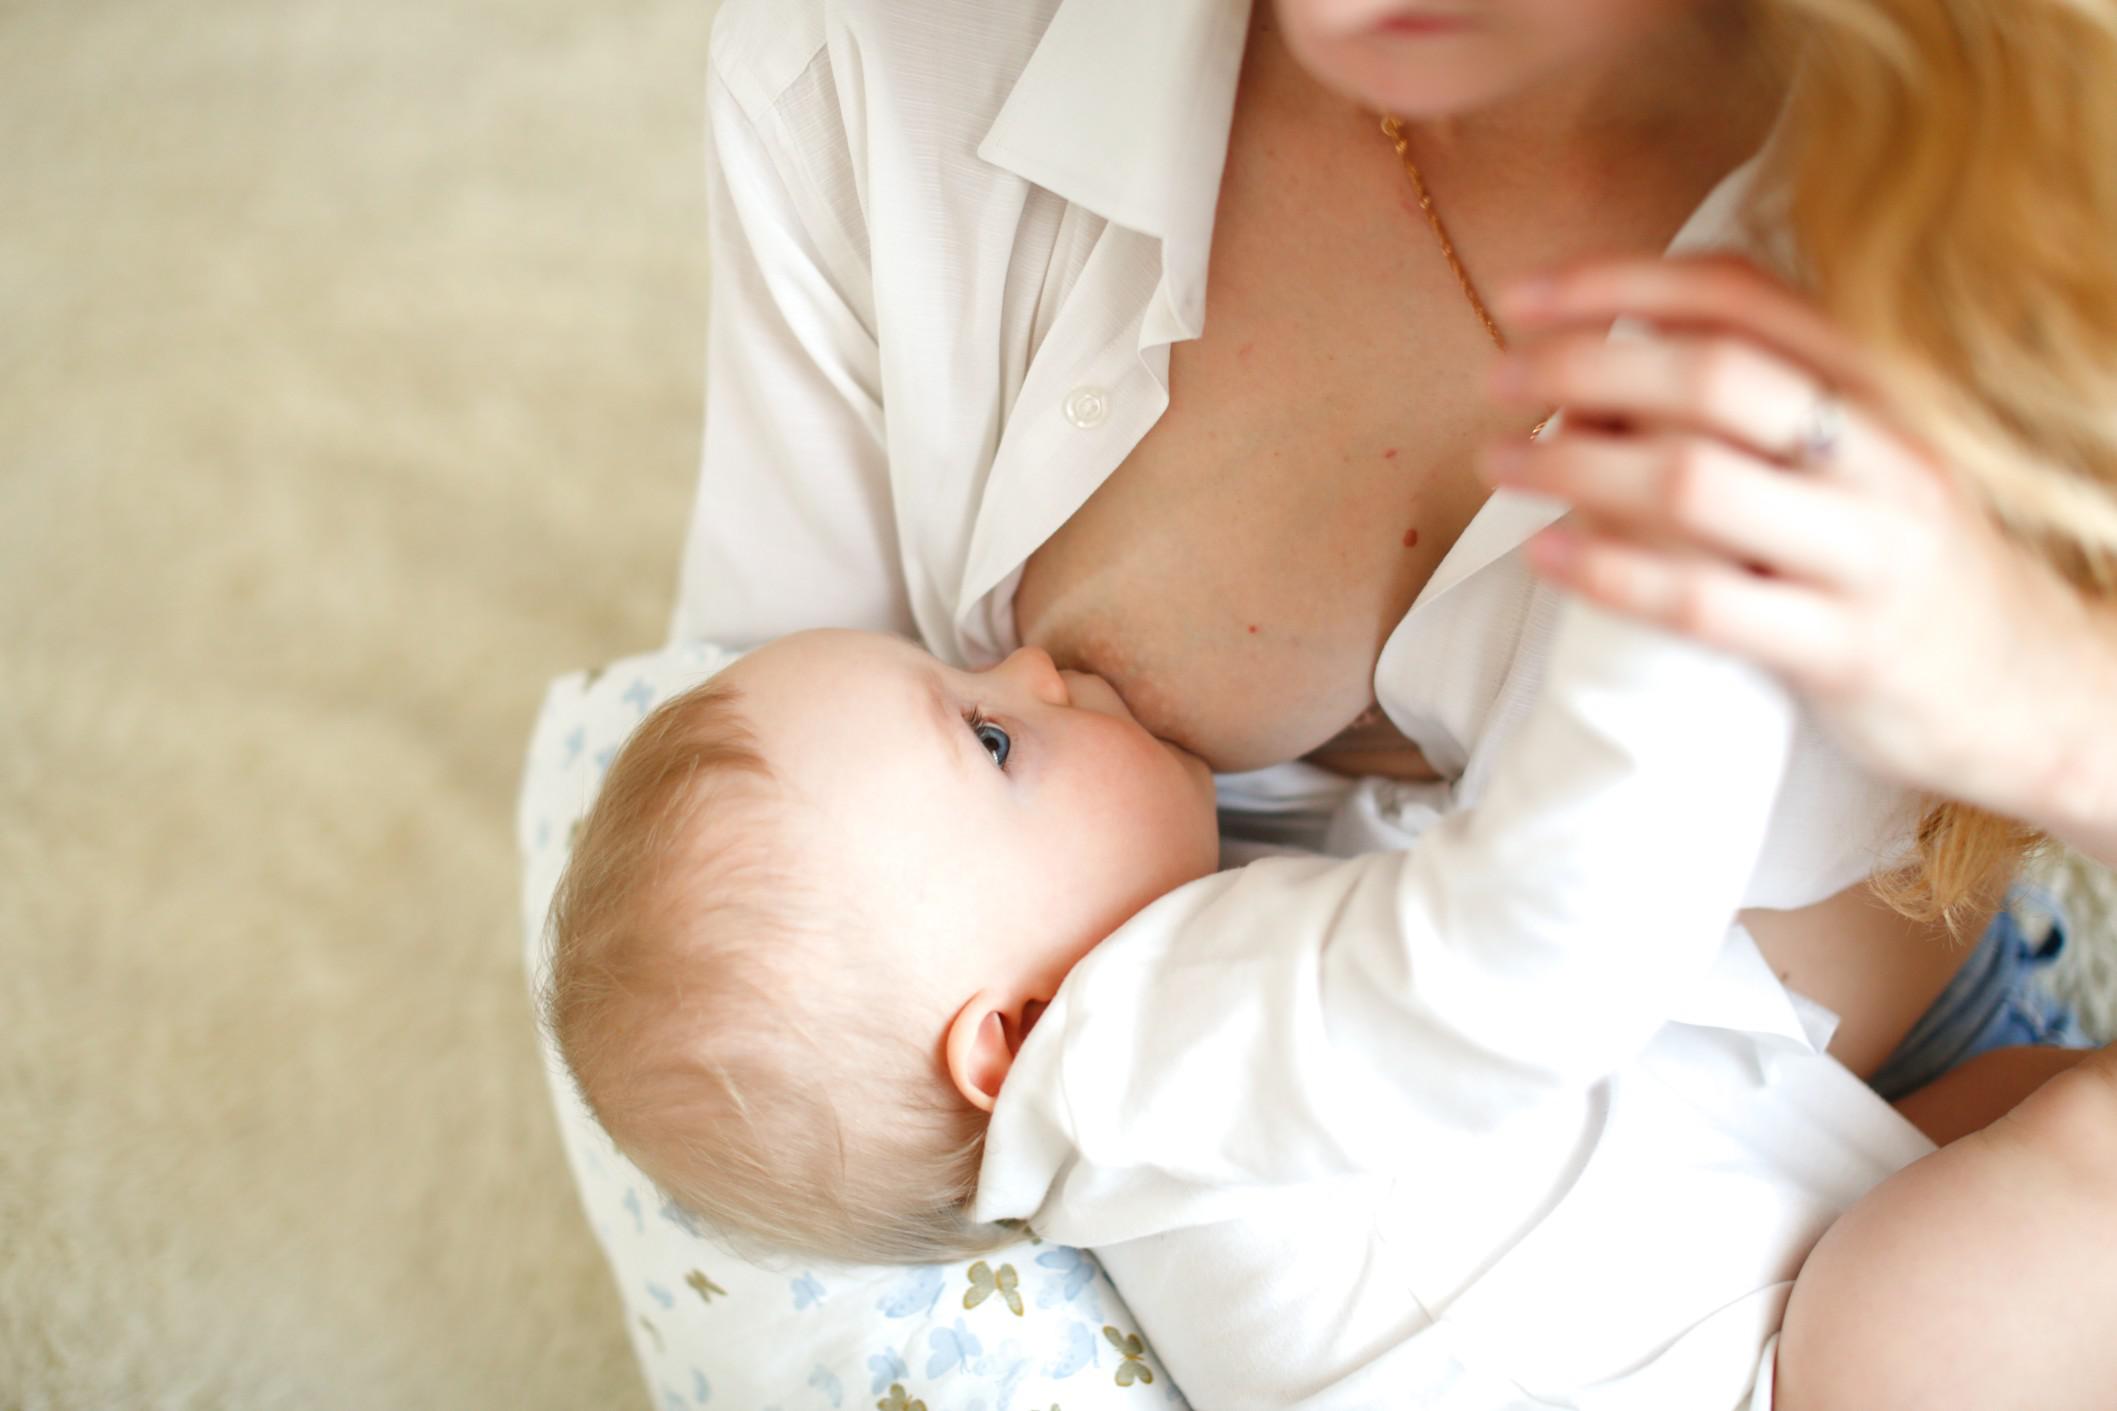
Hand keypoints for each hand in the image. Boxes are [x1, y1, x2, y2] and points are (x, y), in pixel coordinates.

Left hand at [1477, 253, 2116, 852]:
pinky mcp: (1841, 649)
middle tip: (1495, 379)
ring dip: (1576, 464)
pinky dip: (1610, 571)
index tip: (1521, 295)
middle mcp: (1880, 452)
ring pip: (1699, 483)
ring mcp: (1866, 552)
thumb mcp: (1854, 458)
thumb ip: (1752, 408)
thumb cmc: (1898, 557)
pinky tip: (1545, 556)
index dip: (1621, 284)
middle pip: (1716, 374)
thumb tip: (1590, 378)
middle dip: (1586, 363)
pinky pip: (1705, 601)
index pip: (1741, 295)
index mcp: (1877, 385)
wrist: (2030, 687)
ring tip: (1500, 464)